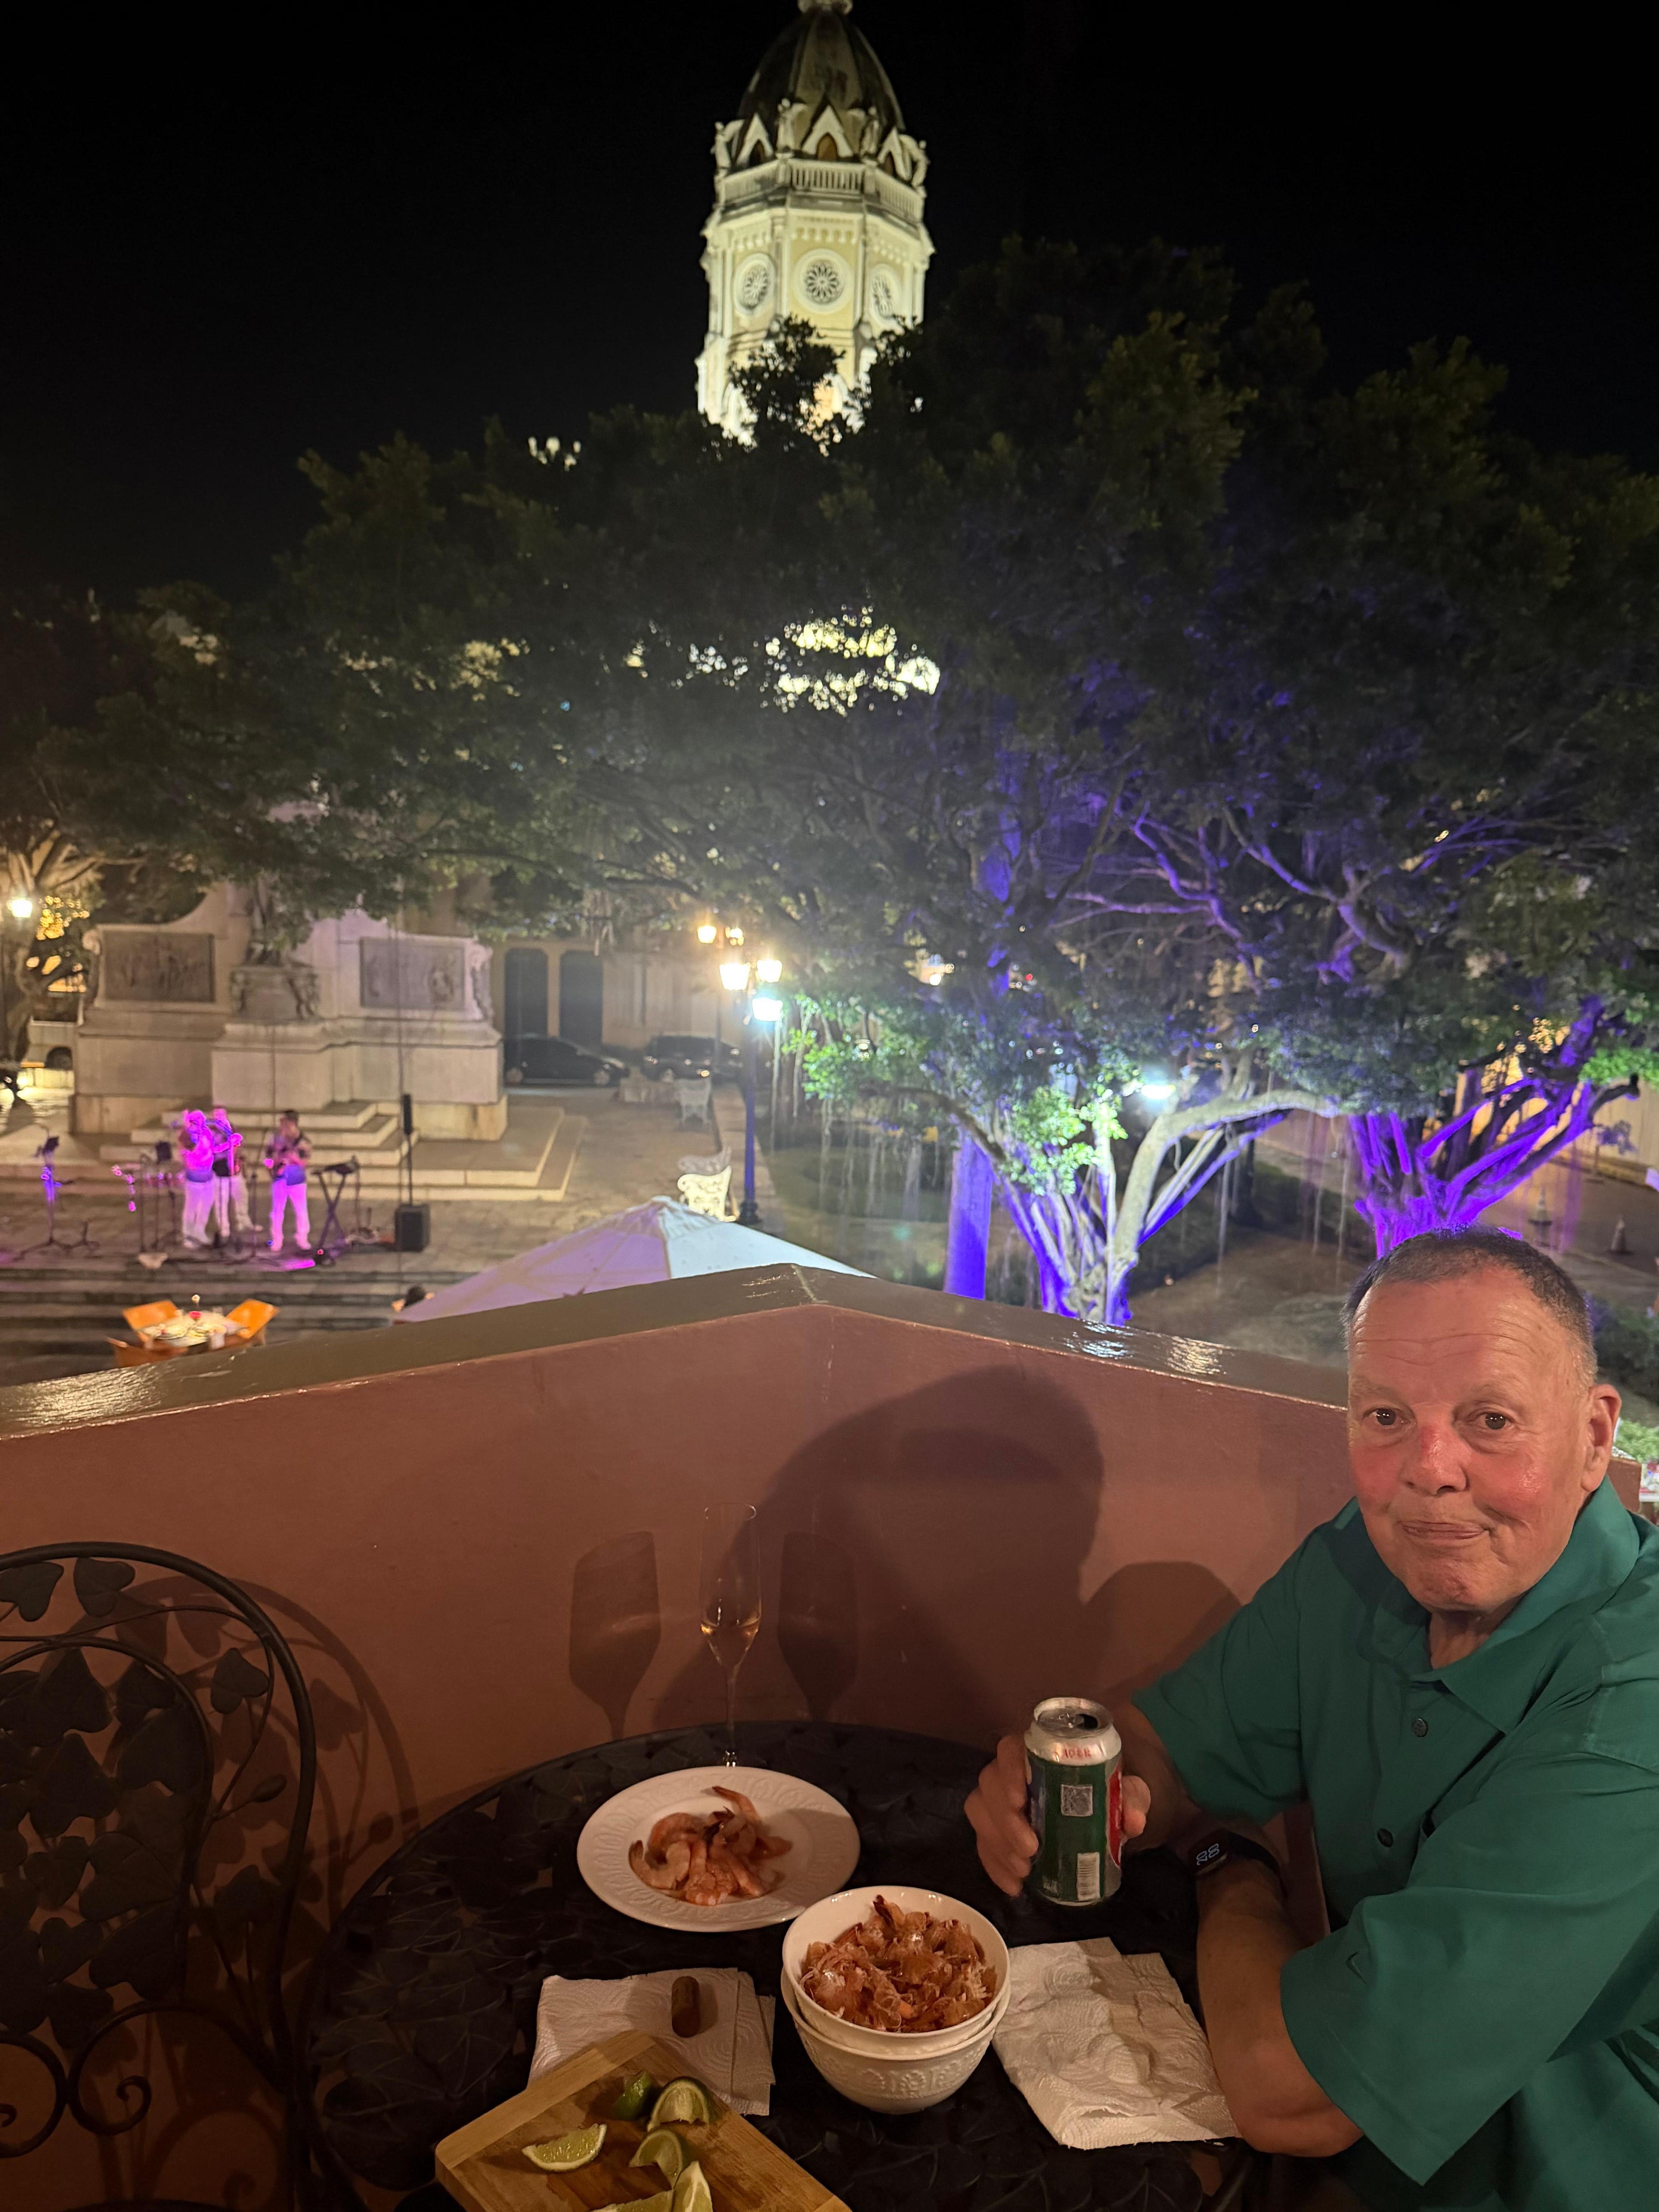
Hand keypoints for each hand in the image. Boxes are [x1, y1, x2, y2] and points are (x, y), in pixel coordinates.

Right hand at [966, 1732, 1151, 1896]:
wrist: (1099, 1811)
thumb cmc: (1107, 1790)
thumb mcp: (1125, 1790)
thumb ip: (1131, 1798)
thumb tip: (1133, 1821)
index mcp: (1039, 1753)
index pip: (1010, 1749)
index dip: (1008, 1771)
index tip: (1020, 1800)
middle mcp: (1011, 1770)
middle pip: (989, 1783)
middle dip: (1004, 1820)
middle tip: (1030, 1849)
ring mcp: (999, 1798)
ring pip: (979, 1811)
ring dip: (996, 1843)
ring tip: (1023, 1870)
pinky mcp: (994, 1826)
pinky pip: (982, 1842)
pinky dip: (994, 1865)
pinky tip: (1014, 1886)